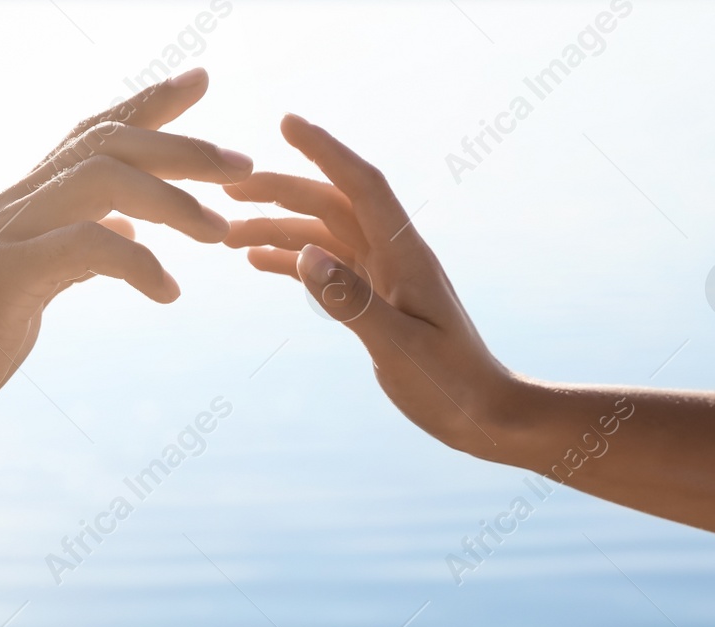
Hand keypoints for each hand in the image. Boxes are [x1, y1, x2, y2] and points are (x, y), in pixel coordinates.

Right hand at [0, 67, 252, 441]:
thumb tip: (124, 234)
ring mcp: (8, 233)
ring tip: (219, 231)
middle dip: (182, 146)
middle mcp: (16, 202)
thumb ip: (74, 250)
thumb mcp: (33, 284)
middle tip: (242, 163)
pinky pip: (85, 247)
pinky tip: (169, 293)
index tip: (201, 80)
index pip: (93, 133)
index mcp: (25, 201)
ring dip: (172, 202)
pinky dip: (137, 265)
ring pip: (102, 182)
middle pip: (108, 143)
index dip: (149, 103)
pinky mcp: (7, 276)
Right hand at [223, 114, 518, 459]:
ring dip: (279, 228)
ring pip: (324, 235)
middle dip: (281, 190)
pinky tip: (260, 262)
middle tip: (229, 190)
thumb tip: (305, 253)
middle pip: (331, 204)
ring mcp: (384, 277)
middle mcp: (394, 256)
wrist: (485, 414)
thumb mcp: (399, 346)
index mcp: (406, 256)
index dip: (325, 151)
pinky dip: (293, 260)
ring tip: (229, 235)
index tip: (287, 123)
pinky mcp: (376, 301)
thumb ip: (351, 300)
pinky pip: (328, 269)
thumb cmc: (452, 384)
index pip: (362, 185)